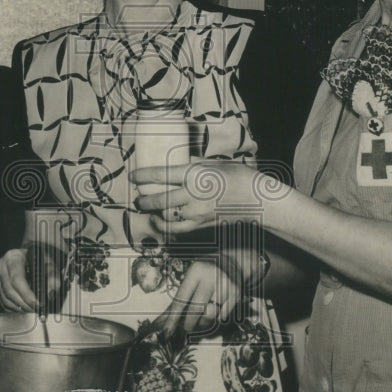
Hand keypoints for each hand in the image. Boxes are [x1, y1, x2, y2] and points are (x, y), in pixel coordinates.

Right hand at [0, 243, 67, 313]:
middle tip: (37, 309)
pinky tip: (25, 308)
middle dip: (24, 303)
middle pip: (10, 291)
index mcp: (13, 257)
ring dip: (19, 307)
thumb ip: (52, 277)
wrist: (31, 255)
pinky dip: (14, 308)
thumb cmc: (40, 258)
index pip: (17, 280)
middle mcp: (2, 266)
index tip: (37, 304)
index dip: (27, 294)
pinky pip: (3, 301)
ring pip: (5, 298)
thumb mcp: (49, 263)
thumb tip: (50, 294)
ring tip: (33, 310)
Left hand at [132, 160, 273, 234]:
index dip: (143, 176)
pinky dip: (164, 226)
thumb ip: (193, 164)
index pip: (161, 175)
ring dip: (152, 213)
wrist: (257, 200)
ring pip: (165, 216)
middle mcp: (192, 195)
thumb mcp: (214, 164)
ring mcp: (196, 213)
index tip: (133, 176)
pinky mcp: (201, 225)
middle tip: (137, 198)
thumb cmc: (238, 177)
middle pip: (159, 199)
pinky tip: (159, 222)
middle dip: (143, 200)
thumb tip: (177, 161)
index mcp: (195, 176)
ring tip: (146, 209)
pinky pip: (177, 229)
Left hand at [156, 257, 240, 335]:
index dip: (173, 317)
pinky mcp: (237, 293)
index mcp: (196, 270)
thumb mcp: (191, 278)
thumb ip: (179, 300)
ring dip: (206, 320)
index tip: (167, 331)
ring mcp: (225, 284)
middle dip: (189, 324)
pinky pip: (223, 317)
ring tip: (207, 309)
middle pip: (196, 310)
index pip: (181, 298)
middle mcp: (211, 275)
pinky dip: (219, 316)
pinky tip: (220, 305)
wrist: (233, 263)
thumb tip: (162, 322)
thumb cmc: (205, 274)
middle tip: (186, 328)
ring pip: (211, 315)